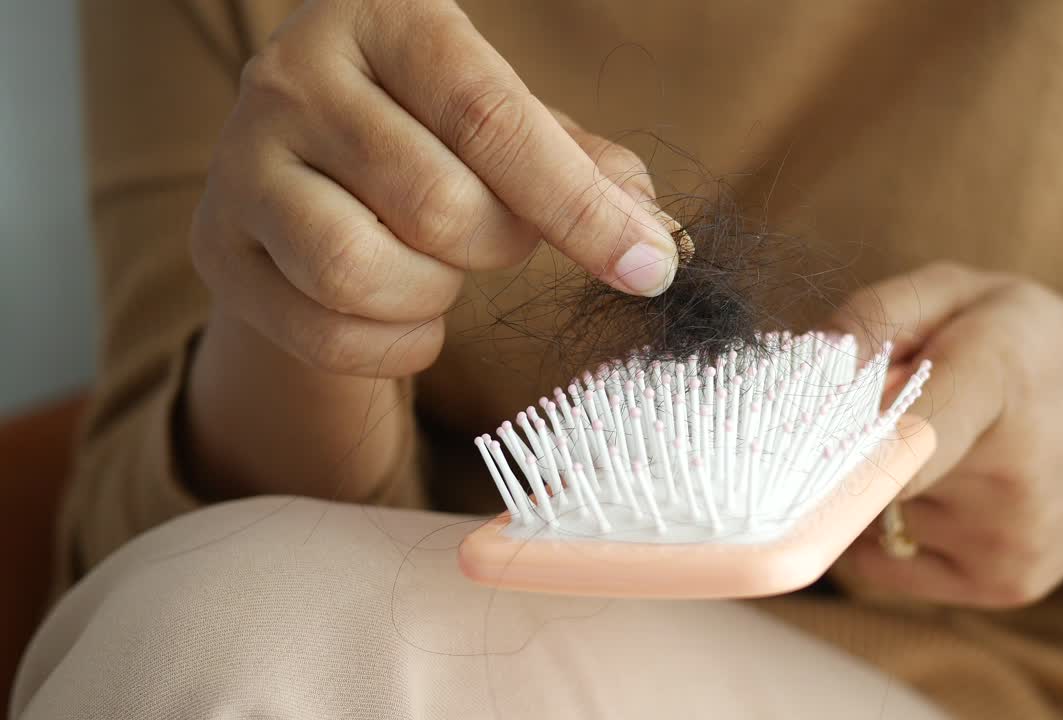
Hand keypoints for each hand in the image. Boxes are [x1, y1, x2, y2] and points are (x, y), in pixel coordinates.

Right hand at [190, 0, 678, 377]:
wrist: (310, 164)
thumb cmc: (431, 132)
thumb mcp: (508, 122)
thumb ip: (584, 169)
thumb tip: (657, 241)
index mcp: (384, 16)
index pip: (491, 117)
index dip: (578, 206)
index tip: (646, 267)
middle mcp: (293, 76)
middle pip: (435, 205)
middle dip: (499, 246)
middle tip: (502, 235)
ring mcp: (240, 163)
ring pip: (360, 271)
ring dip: (433, 294)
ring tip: (441, 266)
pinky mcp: (217, 248)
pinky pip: (325, 330)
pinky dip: (394, 343)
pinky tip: (404, 307)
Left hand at [831, 263, 1062, 606]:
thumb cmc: (1046, 349)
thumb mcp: (969, 294)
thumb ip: (877, 315)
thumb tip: (804, 366)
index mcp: (998, 378)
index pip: (897, 431)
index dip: (832, 431)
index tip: (799, 424)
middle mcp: (1009, 473)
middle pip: (864, 465)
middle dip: (851, 437)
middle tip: (893, 405)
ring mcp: (1007, 540)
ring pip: (871, 514)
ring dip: (877, 481)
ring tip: (944, 446)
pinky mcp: (1003, 585)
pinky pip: (884, 561)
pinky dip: (886, 526)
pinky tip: (941, 490)